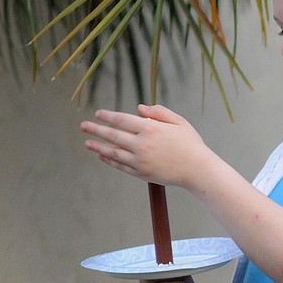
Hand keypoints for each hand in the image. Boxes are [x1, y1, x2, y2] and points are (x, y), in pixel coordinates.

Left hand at [80, 104, 213, 187]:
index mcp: (151, 129)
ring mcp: (140, 160)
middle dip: (96, 129)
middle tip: (83, 126)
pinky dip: (110, 160)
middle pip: (113, 135)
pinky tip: (103, 155)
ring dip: (98, 146)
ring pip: (113, 152)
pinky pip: (121, 166)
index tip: (98, 114)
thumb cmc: (191, 144)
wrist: (198, 170)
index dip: (108, 116)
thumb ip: (160, 112)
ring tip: (87, 143)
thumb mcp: (180, 122)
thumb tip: (140, 108)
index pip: (122, 120)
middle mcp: (142, 144)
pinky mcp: (142, 173)